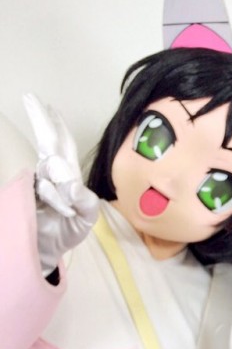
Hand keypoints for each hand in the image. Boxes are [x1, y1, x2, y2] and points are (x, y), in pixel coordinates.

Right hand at [25, 94, 98, 274]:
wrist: (49, 251)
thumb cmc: (69, 229)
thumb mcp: (87, 218)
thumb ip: (85, 202)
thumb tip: (73, 185)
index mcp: (68, 175)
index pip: (64, 144)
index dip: (57, 125)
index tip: (49, 105)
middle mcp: (51, 175)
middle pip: (48, 143)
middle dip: (41, 120)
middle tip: (30, 97)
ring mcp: (38, 183)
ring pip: (51, 171)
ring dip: (61, 186)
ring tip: (67, 208)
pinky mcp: (27, 195)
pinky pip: (43, 189)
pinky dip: (54, 197)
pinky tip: (62, 208)